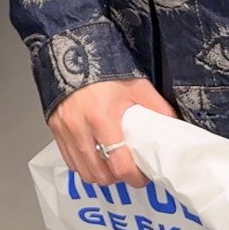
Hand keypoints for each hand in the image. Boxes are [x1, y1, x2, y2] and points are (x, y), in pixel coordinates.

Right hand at [49, 76, 175, 187]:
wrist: (73, 51)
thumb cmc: (105, 69)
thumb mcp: (137, 85)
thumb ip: (156, 107)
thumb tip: (174, 128)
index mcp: (102, 118)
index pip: (119, 166)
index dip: (134, 178)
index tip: (142, 175)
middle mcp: (79, 128)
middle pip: (100, 175)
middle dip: (116, 178)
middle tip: (127, 170)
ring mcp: (64, 129)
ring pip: (82, 171)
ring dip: (99, 174)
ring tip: (110, 164)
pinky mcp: (54, 128)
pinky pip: (69, 160)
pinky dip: (83, 164)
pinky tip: (94, 156)